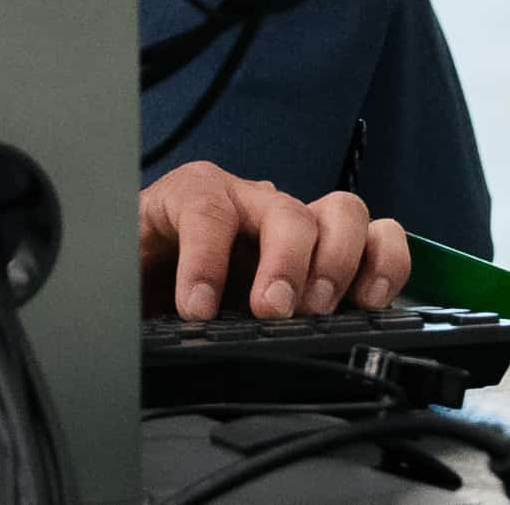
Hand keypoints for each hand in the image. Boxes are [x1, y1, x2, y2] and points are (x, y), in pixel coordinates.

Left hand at [138, 162, 408, 320]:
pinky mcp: (335, 250)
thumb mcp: (124, 268)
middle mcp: (252, 201)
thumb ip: (125, 282)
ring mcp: (299, 222)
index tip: (197, 309)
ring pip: (342, 212)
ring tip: (321, 307)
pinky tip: (369, 301)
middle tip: (272, 310)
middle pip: (285, 211)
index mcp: (193, 195)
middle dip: (284, 262)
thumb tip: (124, 315)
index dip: (204, 260)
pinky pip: (379, 237)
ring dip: (339, 262)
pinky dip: (385, 264)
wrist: (160, 264)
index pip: (205, 210)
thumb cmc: (147, 263)